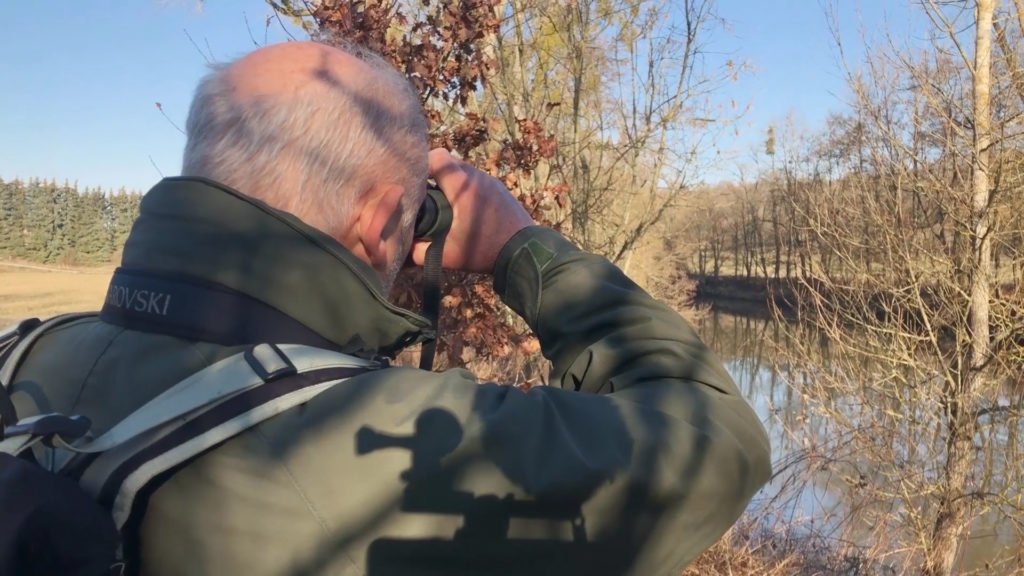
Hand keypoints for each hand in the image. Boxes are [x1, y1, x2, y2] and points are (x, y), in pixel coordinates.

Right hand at [410, 149, 534, 273]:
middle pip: (448, 161)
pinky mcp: (499, 188)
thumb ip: (420, 251)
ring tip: (439, 201)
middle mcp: (477, 177)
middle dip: (432, 174)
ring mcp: (490, 181)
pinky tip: (459, 206)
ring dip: (448, 180)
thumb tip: (401, 248)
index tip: (412, 182)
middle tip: (421, 193)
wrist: (526, 253)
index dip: (421, 164)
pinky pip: (474, 179)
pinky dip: (462, 186)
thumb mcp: (449, 255)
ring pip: (462, 169)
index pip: (437, 157)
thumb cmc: (485, 251)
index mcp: (463, 187)